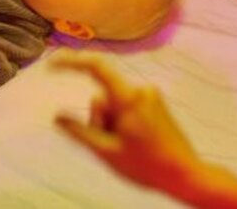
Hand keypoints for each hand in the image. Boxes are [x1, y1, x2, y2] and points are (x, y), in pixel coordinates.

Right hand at [52, 54, 199, 192]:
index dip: (71, 62)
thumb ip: (79, 132)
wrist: (185, 174)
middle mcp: (141, 90)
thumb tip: (57, 117)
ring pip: (114, 103)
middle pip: (103, 96)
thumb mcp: (106, 152)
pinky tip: (135, 141)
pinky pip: (127, 105)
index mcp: (128, 98)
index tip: (51, 65)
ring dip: (112, 123)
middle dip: (99, 118)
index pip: (96, 68)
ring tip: (127, 146)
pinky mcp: (155, 102)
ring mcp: (150, 95)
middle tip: (111, 144)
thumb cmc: (146, 165)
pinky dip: (122, 121)